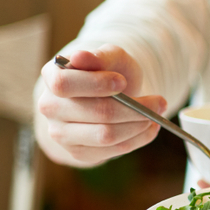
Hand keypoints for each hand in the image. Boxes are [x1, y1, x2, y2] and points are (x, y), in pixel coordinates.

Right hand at [37, 46, 166, 165]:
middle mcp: (50, 107)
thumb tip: (80, 57)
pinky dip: (138, 138)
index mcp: (52, 77)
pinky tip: (148, 127)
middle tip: (159, 102)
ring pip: (107, 135)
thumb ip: (100, 57)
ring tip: (155, 114)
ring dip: (139, 125)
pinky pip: (114, 150)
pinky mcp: (79, 152)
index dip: (96, 84)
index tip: (122, 82)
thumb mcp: (111, 58)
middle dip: (134, 108)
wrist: (112, 96)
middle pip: (96, 112)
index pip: (64, 84)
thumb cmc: (110, 72)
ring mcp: (61, 133)